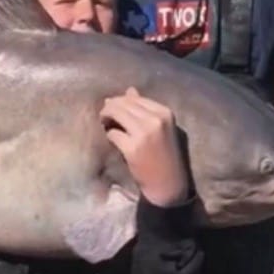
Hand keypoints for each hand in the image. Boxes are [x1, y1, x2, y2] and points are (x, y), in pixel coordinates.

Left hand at [100, 87, 188, 206]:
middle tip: (105, 117)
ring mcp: (144, 134)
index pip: (134, 98)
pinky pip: (112, 133)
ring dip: (106, 118)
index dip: (120, 102)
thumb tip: (129, 90)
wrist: (168, 183)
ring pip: (115, 114)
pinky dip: (109, 135)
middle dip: (110, 108)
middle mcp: (155, 120)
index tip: (115, 110)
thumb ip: (144, 108)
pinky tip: (113, 139)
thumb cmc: (163, 154)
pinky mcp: (132, 148)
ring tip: (106, 124)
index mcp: (164, 112)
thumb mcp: (160, 127)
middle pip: (122, 103)